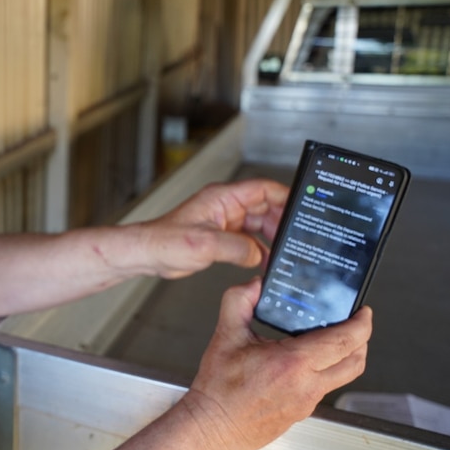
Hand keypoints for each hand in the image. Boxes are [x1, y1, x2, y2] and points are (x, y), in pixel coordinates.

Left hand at [138, 179, 288, 278]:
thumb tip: (258, 254)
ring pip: (259, 224)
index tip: (302, 207)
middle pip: (265, 207)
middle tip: (296, 237)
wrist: (147, 254)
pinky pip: (248, 239)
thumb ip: (237, 247)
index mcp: (222, 198)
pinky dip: (260, 248)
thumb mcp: (206, 244)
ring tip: (286, 250)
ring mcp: (224, 221)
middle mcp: (225, 206)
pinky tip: (267, 260)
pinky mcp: (221, 236)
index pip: (263, 189)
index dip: (284, 196)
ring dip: (272, 236)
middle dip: (282, 221)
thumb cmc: (165, 241)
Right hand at [180, 278, 371, 449]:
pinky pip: (327, 387)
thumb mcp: (225, 335)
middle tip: (355, 322)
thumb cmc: (219, 390)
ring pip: (345, 376)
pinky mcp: (303, 410)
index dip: (361, 324)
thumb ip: (239, 301)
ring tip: (337, 339)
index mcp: (292, 363)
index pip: (343, 340)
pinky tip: (310, 360)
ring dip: (349, 355)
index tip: (362, 311)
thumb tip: (255, 284)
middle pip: (355, 361)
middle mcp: (307, 384)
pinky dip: (329, 369)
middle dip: (362, 338)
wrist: (214, 426)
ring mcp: (308, 401)